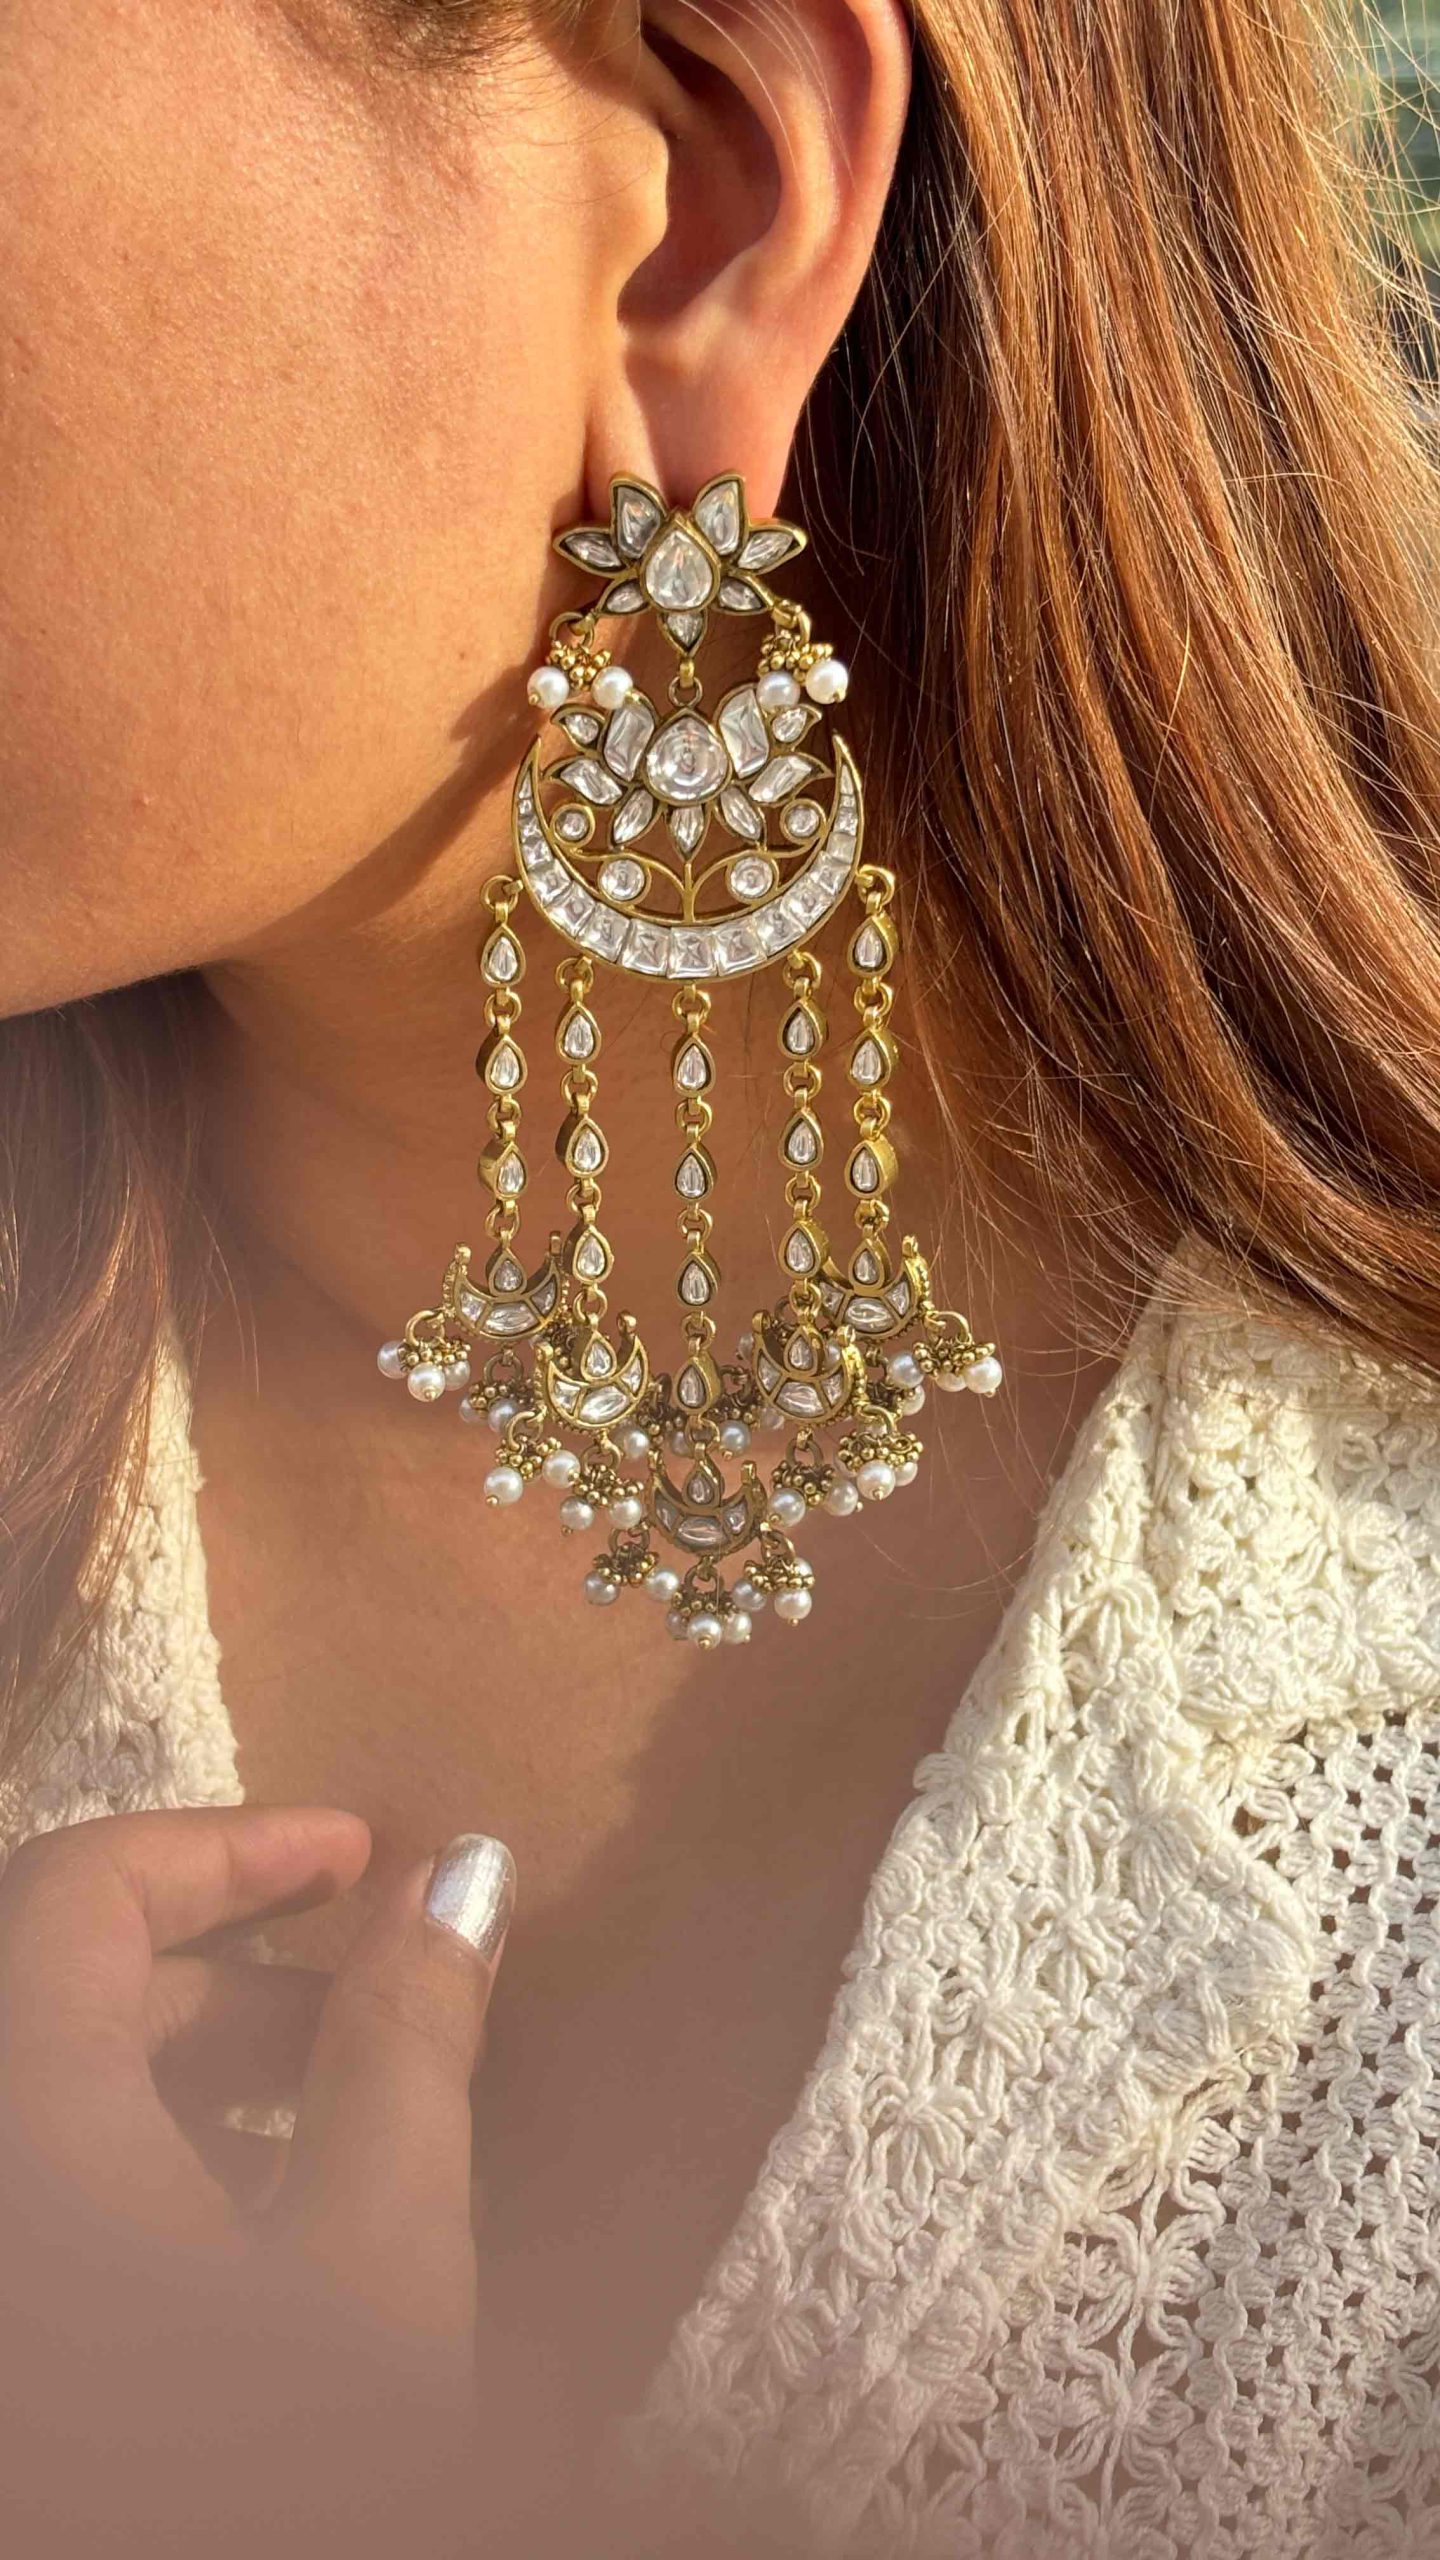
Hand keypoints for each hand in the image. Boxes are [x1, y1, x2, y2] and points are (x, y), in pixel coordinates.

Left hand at [0, 1805, 512, 2558]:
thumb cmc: (273, 2475)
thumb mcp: (370, 2253)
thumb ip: (409, 2042)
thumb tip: (467, 1874)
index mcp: (26, 2122)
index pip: (81, 1889)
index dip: (230, 1844)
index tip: (361, 1851)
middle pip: (67, 1985)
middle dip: (234, 1972)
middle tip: (379, 1992)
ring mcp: (1, 2258)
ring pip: (61, 2091)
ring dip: (198, 2067)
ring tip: (343, 2114)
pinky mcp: (32, 2336)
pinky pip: (58, 2183)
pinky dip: (151, 2158)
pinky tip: (268, 2223)